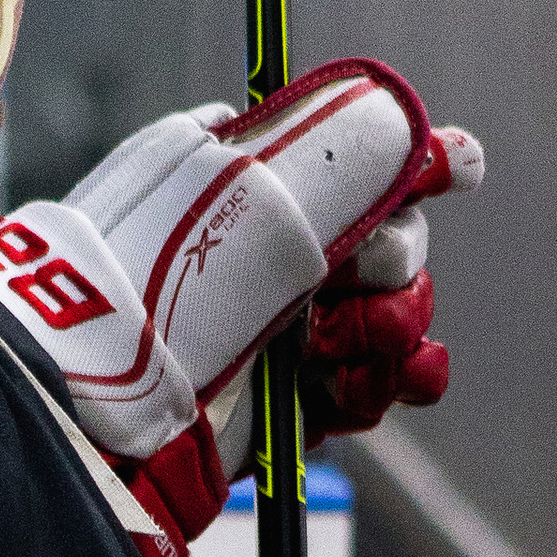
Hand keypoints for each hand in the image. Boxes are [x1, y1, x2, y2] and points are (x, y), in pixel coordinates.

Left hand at [0, 61, 473, 556]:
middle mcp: (267, 249)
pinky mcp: (284, 403)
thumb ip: (364, 155)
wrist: (96, 400)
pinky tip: (388, 384)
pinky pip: (369, 387)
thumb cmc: (166, 274)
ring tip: (348, 350)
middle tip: (354, 282)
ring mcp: (277, 328)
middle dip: (394, 266)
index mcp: (252, 178)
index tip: (443, 180)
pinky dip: (387, 384)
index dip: (411, 176)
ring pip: (388, 318)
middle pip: (390, 245)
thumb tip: (459, 153)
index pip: (362, 164)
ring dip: (392, 329)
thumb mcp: (262, 187)